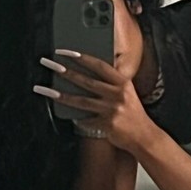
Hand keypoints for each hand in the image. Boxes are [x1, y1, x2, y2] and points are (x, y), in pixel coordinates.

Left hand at [35, 51, 151, 151]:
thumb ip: (110, 84)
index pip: (100, 66)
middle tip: (50, 65)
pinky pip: (86, 120)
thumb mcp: (126, 94)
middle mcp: (118, 95)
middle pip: (87, 81)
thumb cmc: (133, 114)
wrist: (144, 137)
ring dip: (62, 95)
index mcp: (123, 83)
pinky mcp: (107, 124)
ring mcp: (113, 110)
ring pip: (81, 101)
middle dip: (66, 72)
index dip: (82, 57)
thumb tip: (84, 76)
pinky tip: (70, 116)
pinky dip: (78, 118)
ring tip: (46, 90)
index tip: (65, 52)